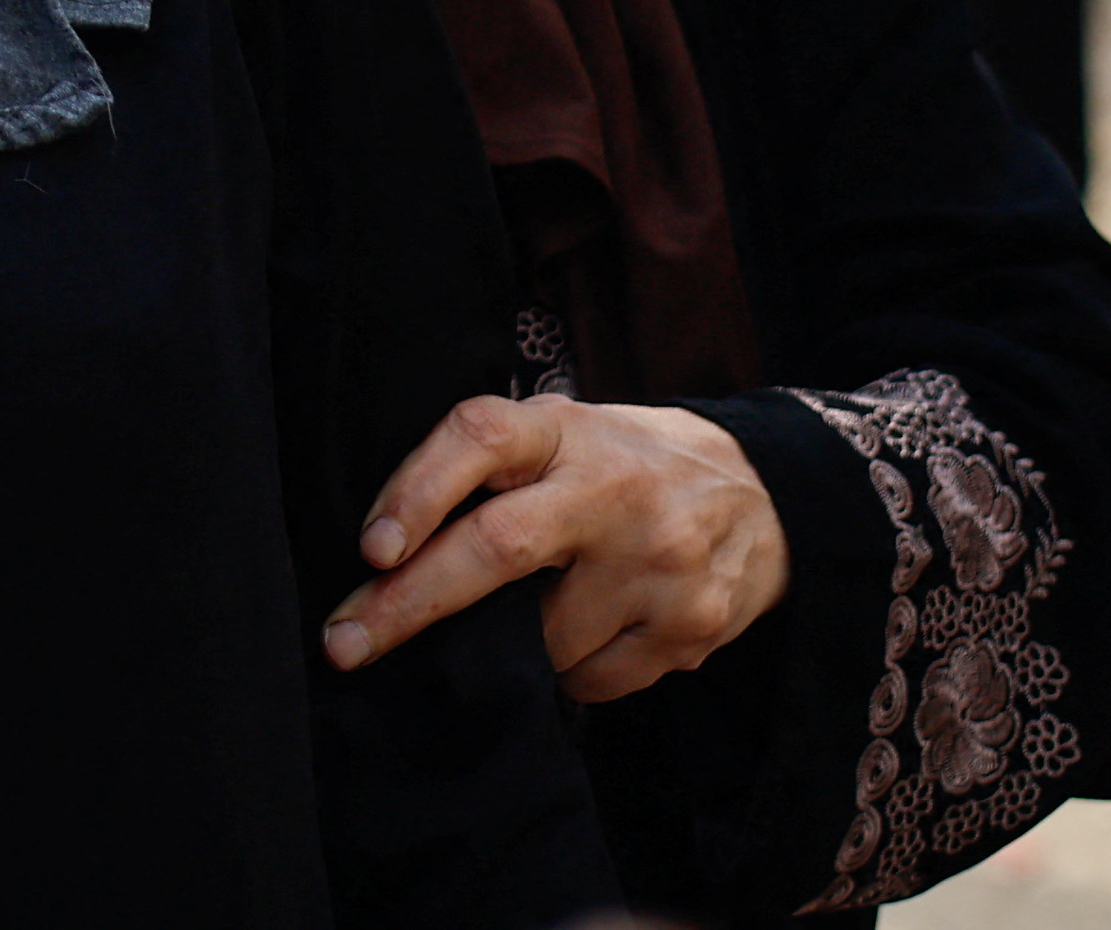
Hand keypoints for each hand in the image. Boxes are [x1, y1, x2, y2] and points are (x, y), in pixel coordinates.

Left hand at [324, 395, 790, 704]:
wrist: (765, 494)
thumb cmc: (625, 464)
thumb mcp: (564, 432)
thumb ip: (492, 469)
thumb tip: (387, 556)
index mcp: (566, 429)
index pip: (479, 438)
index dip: (415, 490)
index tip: (370, 549)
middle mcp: (613, 490)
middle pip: (498, 549)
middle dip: (408, 605)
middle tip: (345, 643)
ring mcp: (658, 564)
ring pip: (541, 638)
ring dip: (506, 649)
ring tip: (520, 621)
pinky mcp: (691, 628)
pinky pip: (592, 681)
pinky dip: (565, 674)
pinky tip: (584, 636)